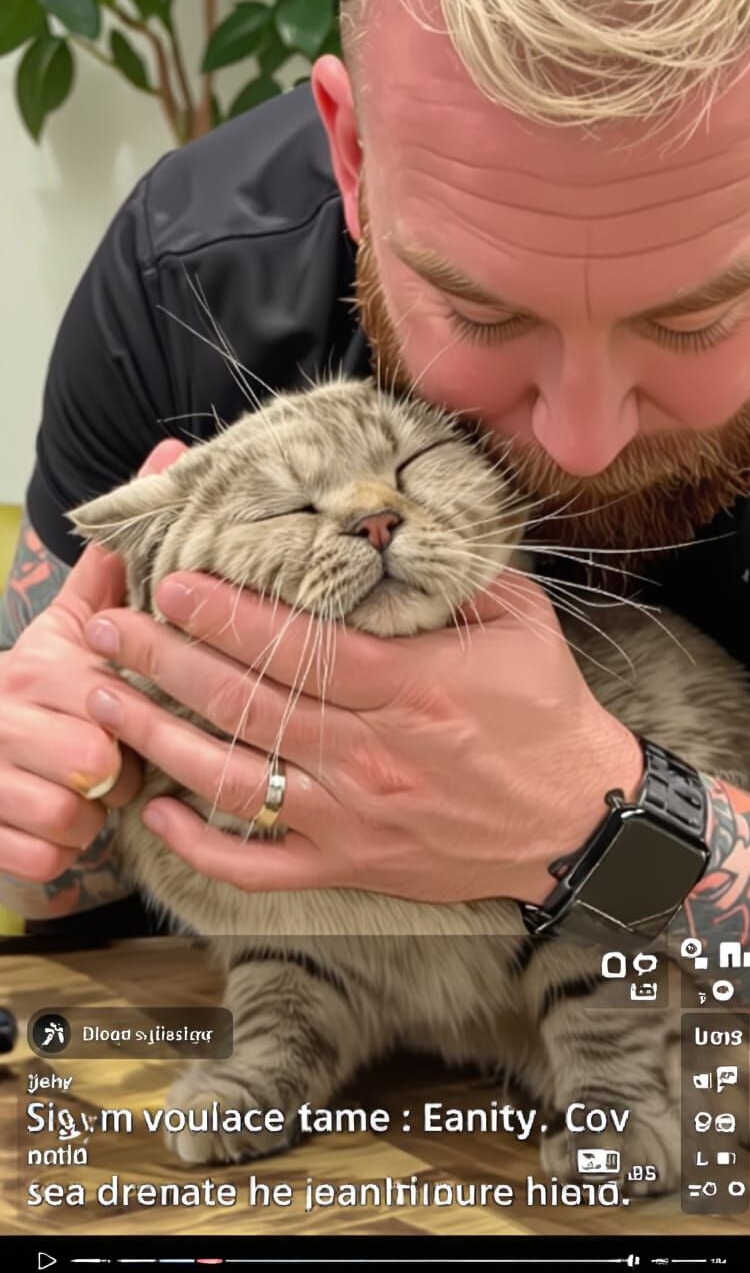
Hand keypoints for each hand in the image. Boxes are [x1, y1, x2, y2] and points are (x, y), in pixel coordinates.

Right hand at [0, 439, 185, 882]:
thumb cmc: (45, 687)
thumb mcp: (78, 619)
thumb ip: (123, 555)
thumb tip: (172, 451)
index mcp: (38, 664)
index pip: (112, 699)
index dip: (135, 718)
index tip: (127, 714)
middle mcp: (6, 716)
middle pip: (96, 765)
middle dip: (118, 772)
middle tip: (112, 760)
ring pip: (72, 818)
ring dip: (89, 816)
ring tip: (80, 790)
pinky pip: (44, 858)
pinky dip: (55, 852)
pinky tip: (49, 824)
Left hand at [84, 568, 643, 904]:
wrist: (578, 821)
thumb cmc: (548, 715)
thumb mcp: (519, 623)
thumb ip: (452, 574)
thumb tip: (388, 524)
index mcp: (412, 687)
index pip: (298, 647)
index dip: (227, 615)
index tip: (175, 584)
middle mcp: (371, 754)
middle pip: (247, 705)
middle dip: (167, 662)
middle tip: (110, 628)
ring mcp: (354, 816)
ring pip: (236, 780)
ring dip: (161, 739)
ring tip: (106, 699)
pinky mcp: (349, 864)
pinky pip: (260, 865)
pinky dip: (202, 847)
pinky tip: (159, 813)